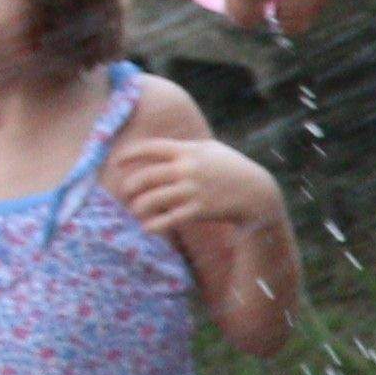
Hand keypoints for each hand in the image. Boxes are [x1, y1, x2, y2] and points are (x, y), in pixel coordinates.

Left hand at [108, 132, 285, 247]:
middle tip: (126, 193)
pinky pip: (168, 219)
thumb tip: (161, 148)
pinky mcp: (199, 210)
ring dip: (138, 207)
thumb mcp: (212, 149)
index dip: (130, 154)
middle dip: (129, 186)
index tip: (117, 162)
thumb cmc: (233, 168)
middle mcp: (187, 169)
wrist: (258, 192)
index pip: (150, 148)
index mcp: (188, 151)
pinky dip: (154, 225)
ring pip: (152, 200)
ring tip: (136, 211)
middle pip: (145, 177)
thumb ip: (185, 147)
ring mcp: (193, 190)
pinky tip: (147, 228)